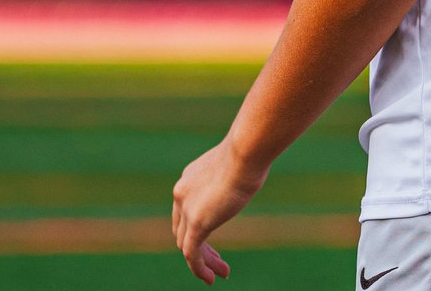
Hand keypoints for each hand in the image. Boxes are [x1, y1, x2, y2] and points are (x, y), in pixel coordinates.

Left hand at [172, 136, 267, 282]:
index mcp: (189, 177)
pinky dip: (199, 268)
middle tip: (219, 260)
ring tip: (222, 273)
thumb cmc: (248, 152)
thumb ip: (233, 172)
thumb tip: (249, 169)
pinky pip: (192, 254)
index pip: (185, 209)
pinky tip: (211, 278)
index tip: (214, 236)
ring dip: (204, 261)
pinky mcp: (196, 222)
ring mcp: (186, 208)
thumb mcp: (236, 163)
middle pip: (182, 228)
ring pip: (186, 244)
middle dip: (201, 246)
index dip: (197, 226)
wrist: (244, 153)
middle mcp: (181, 192)